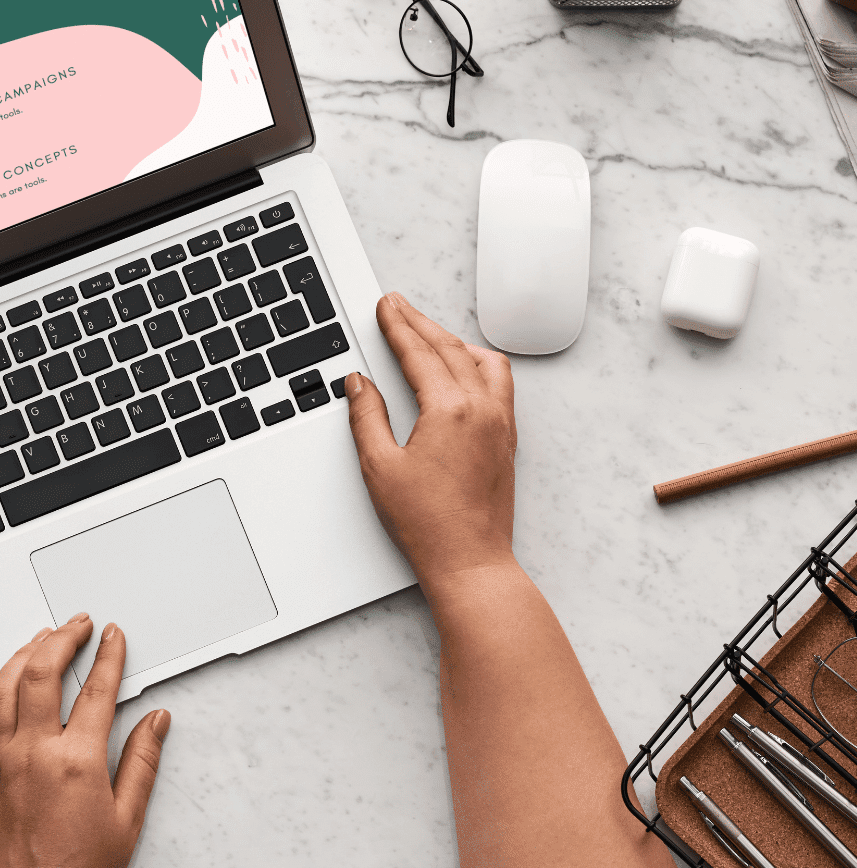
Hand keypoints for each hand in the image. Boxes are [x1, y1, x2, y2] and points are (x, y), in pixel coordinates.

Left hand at [0, 613, 169, 867]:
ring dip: (24, 654)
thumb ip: (142, 762)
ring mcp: (4, 760)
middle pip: (42, 673)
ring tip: (42, 638)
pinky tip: (11, 682)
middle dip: (62, 638)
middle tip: (78, 624)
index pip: (95, 689)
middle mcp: (34, 752)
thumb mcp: (126, 820)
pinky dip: (1, 688)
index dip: (109, 655)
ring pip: (4, 687)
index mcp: (75, 760)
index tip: (114, 636)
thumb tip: (156, 721)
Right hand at [345, 292, 516, 590]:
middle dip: (420, 323)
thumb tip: (359, 384)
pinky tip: (464, 369)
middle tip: (398, 306)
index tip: (386, 307)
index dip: (398, 326)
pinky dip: (478, 364)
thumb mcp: (380, 467)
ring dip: (453, 340)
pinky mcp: (507, 439)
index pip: (420, 353)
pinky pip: (499, 382)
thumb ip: (367, 417)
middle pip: (450, 349)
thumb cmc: (428, 523)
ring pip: (482, 361)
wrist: (470, 562)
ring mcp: (501, 423)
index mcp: (451, 410)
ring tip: (428, 333)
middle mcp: (483, 409)